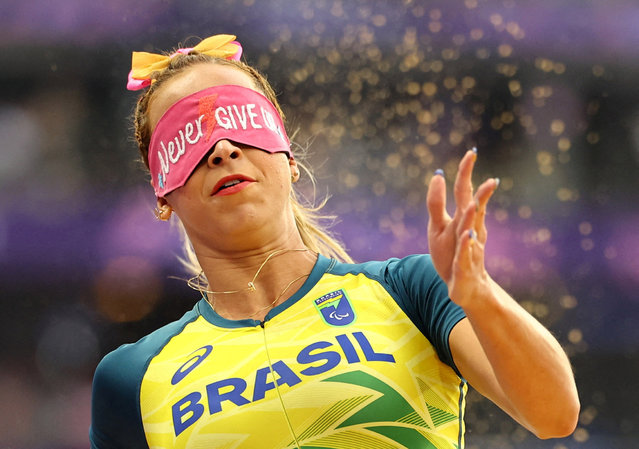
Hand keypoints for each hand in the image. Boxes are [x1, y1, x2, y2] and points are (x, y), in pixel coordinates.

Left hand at [426, 149, 498, 306]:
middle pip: (472, 207)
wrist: (465, 288)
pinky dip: (466, 246)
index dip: (466, 173)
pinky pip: (464, 256)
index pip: (464, 192)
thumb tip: (438, 175)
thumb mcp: (438, 227)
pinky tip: (468, 236)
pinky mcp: (463, 268)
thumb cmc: (451, 254)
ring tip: (475, 202)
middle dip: (478, 191)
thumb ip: (436, 203)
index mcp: (463, 219)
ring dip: (473, 216)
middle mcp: (470, 230)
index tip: (471, 152)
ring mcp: (469, 249)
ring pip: (471, 230)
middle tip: (488, 177)